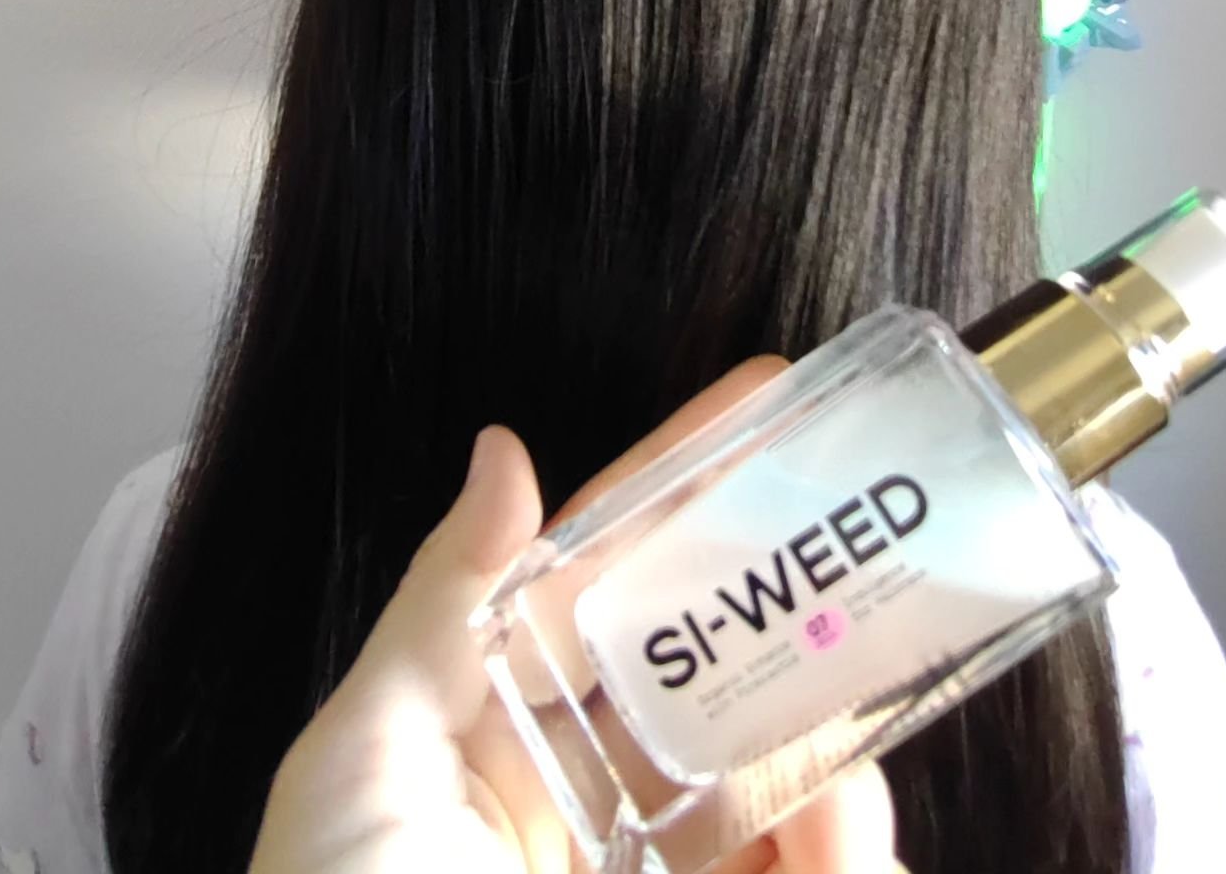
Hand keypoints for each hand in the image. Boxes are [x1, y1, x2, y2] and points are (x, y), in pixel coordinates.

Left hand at [247, 358, 906, 873]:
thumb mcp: (360, 778)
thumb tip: (504, 451)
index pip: (614, 585)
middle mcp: (605, 808)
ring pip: (793, 777)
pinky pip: (820, 873)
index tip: (763, 399)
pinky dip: (847, 850)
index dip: (682, 487)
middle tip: (865, 527)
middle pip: (721, 667)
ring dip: (834, 739)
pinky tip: (839, 826)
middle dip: (789, 596)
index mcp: (513, 741)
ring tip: (853, 727)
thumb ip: (442, 612)